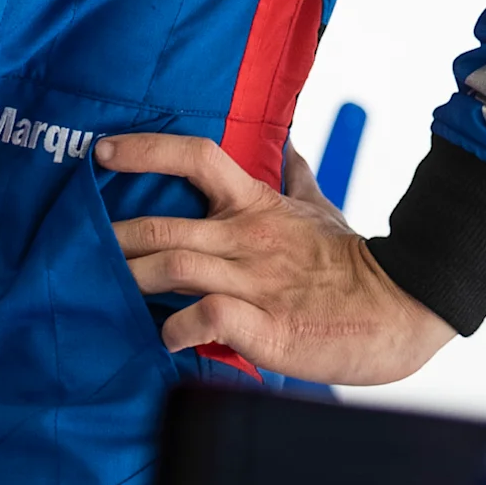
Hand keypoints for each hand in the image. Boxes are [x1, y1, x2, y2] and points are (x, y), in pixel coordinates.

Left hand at [102, 131, 453, 385]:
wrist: (404, 308)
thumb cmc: (355, 263)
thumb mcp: (322, 210)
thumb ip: (297, 180)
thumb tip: (290, 148)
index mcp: (257, 205)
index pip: (195, 156)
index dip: (145, 150)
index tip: (102, 153)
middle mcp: (247, 239)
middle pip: (162, 223)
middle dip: (114, 238)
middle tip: (81, 248)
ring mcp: (255, 283)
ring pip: (174, 266)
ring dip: (132, 279)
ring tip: (105, 291)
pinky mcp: (267, 328)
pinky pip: (207, 317)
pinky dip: (177, 327)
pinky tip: (164, 336)